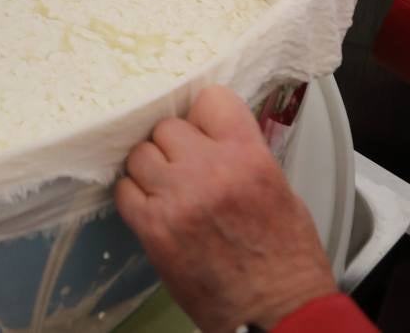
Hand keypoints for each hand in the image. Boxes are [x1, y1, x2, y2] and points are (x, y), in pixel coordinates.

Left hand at [115, 85, 337, 332]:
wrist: (276, 312)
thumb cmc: (285, 260)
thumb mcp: (280, 190)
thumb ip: (242, 154)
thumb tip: (211, 134)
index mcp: (248, 158)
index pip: (209, 99)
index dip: (203, 114)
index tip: (201, 126)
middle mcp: (209, 171)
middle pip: (166, 127)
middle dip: (174, 145)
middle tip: (185, 166)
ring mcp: (176, 199)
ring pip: (140, 154)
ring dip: (151, 168)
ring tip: (169, 188)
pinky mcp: (153, 228)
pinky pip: (124, 190)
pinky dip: (134, 196)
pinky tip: (153, 208)